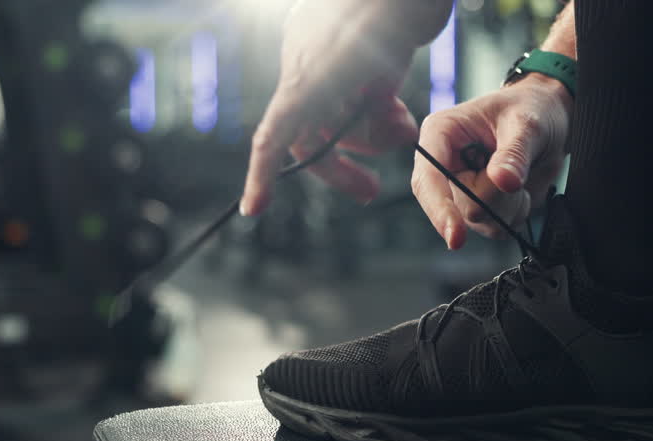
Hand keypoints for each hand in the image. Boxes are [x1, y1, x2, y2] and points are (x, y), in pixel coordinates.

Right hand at [240, 0, 452, 215]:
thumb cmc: (396, 7)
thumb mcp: (386, 61)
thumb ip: (376, 106)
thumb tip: (384, 137)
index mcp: (306, 72)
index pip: (274, 134)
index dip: (261, 174)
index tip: (253, 208)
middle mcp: (307, 66)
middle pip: (310, 134)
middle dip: (340, 163)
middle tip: (369, 190)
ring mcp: (327, 59)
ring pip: (335, 119)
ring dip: (367, 135)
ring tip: (400, 131)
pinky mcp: (349, 53)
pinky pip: (351, 99)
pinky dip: (372, 113)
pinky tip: (395, 112)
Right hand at [411, 74, 572, 248]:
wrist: (549, 121)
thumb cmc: (532, 107)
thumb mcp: (527, 123)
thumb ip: (514, 153)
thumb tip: (503, 181)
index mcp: (441, 134)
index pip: (428, 178)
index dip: (439, 207)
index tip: (457, 237)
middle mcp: (445, 164)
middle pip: (460, 207)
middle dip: (495, 197)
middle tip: (515, 170)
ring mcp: (461, 189)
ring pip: (478, 221)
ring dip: (507, 206)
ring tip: (517, 174)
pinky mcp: (479, 206)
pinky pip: (495, 228)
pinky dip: (515, 212)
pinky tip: (519, 189)